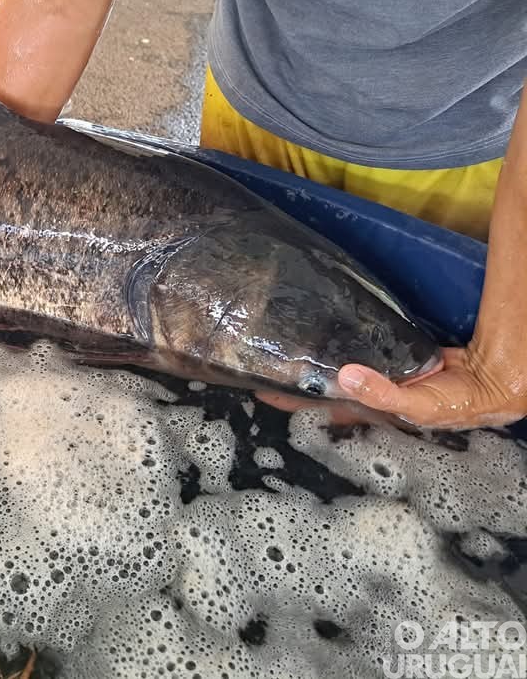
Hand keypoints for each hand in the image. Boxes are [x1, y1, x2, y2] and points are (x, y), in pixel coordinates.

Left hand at [257, 343, 526, 429]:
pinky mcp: (390, 361)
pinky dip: (342, 349)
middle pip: (320, 390)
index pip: (315, 408)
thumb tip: (344, 376)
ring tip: (285, 346)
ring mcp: (376, 379)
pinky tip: (327, 335)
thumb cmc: (454, 404)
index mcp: (364, 412)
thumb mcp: (416, 406)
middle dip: (293, 381)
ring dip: (315, 364)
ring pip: (336, 373)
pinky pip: (358, 355)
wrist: (490, 383)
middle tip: (261, 359)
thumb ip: (382, 393)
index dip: (286, 399)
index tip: (256, 386)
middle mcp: (364, 397)